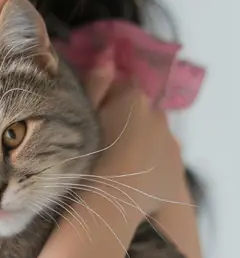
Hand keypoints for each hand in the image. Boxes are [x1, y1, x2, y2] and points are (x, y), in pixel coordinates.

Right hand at [81, 55, 186, 219]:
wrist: (109, 203)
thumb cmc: (87, 156)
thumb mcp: (82, 116)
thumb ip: (95, 83)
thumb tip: (106, 54)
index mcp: (132, 98)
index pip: (120, 85)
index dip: (104, 98)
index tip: (91, 114)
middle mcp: (157, 114)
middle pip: (138, 108)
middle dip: (124, 118)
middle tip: (102, 138)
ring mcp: (169, 141)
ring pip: (152, 131)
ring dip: (138, 138)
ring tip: (116, 159)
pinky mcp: (175, 166)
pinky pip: (161, 155)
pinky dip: (150, 159)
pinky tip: (133, 174)